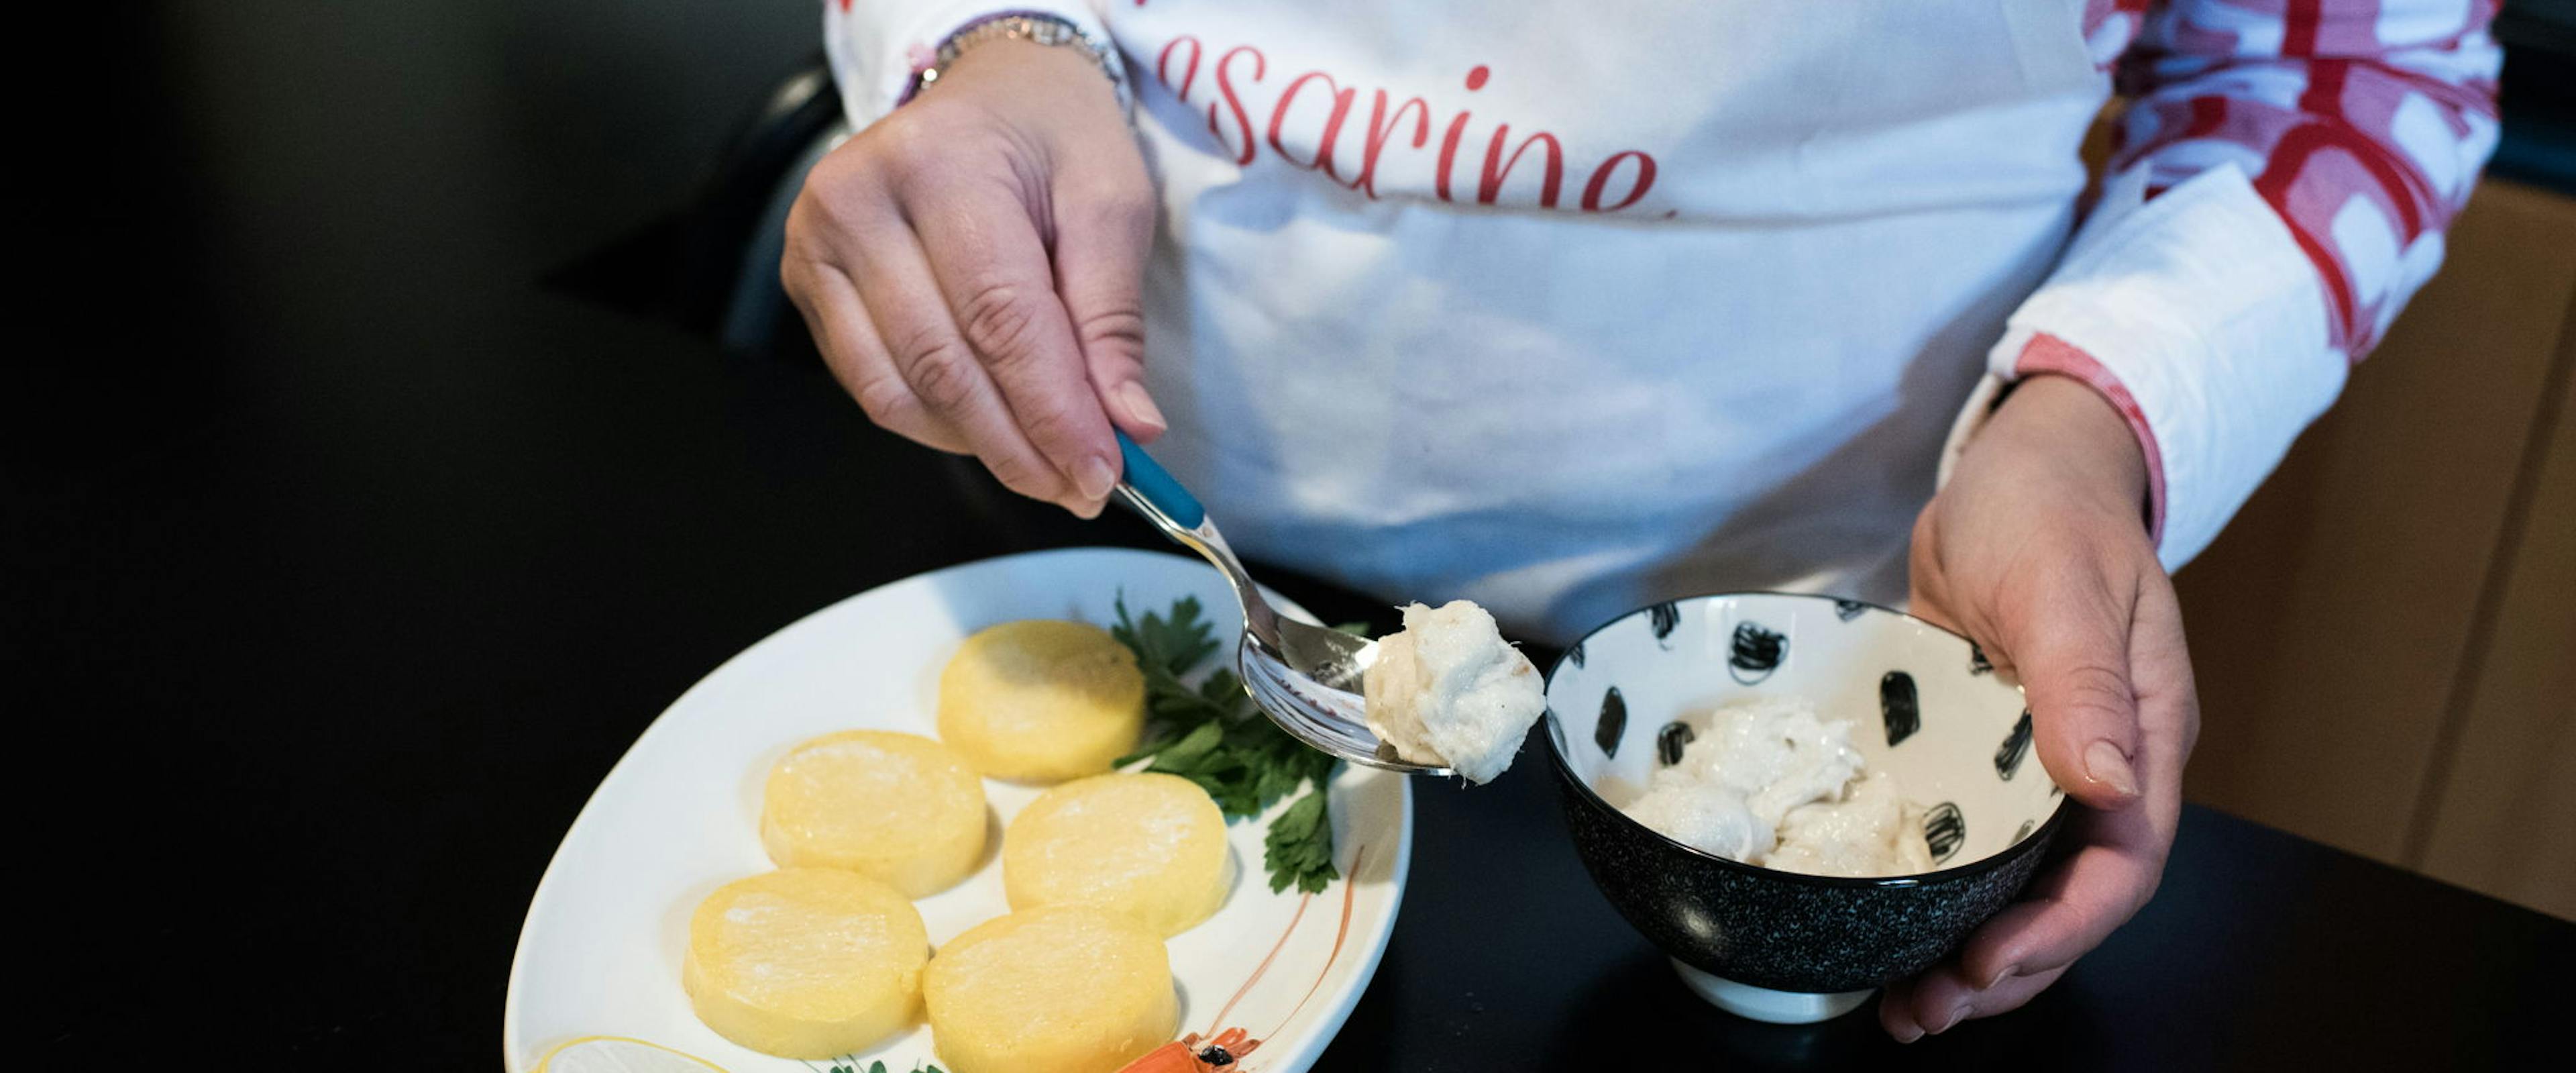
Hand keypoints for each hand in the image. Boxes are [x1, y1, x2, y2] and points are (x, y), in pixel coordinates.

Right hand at [783, 39, 1164, 516]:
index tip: (1104, 473)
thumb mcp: (1110, 201)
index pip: (1000, 319)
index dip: (1053, 411)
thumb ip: (1113, 317)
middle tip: (1083, 488)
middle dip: (1022, 444)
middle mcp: (859, 201)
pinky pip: (871, 386)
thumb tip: (1128, 424)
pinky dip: (938, 425)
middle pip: (944, 366)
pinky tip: (991, 428)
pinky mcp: (808, 282)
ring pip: (899, 391)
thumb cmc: (1052, 137)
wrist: (988, 90)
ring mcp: (818, 244)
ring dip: (979, 447)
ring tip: (1048, 467)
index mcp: (942, 165)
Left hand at [1887, 374, 2201, 1039]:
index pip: (2121, 863)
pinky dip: (1935, 895)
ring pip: (2017, 885)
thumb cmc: (2048, 507)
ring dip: (1967, 949)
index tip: (1989, 964)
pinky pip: (1969, 845)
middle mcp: (2099, 765)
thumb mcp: (2061, 584)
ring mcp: (2040, 766)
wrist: (2017, 466)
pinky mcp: (1983, 757)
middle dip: (2006, 966)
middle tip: (1925, 1010)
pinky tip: (1886, 928)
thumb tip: (2106, 780)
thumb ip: (2082, 682)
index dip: (2060, 928)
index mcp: (2144, 734)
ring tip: (1904, 1002)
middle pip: (2070, 897)